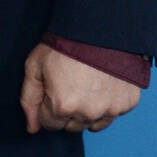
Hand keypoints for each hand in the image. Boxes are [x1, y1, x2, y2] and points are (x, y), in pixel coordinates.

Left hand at [20, 43, 139, 132]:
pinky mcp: (127, 104)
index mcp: (62, 106)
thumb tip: (31, 128)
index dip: (46, 107)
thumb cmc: (64, 45)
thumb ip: (29, 99)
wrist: (99, 28)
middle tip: (67, 85)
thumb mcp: (35, 66)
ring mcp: (110, 110)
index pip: (48, 125)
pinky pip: (111, 114)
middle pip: (70, 127)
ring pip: (91, 123)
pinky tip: (101, 84)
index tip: (51, 91)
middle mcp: (88, 113)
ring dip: (86, 111)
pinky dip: (105, 104)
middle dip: (65, 111)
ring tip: (84, 85)